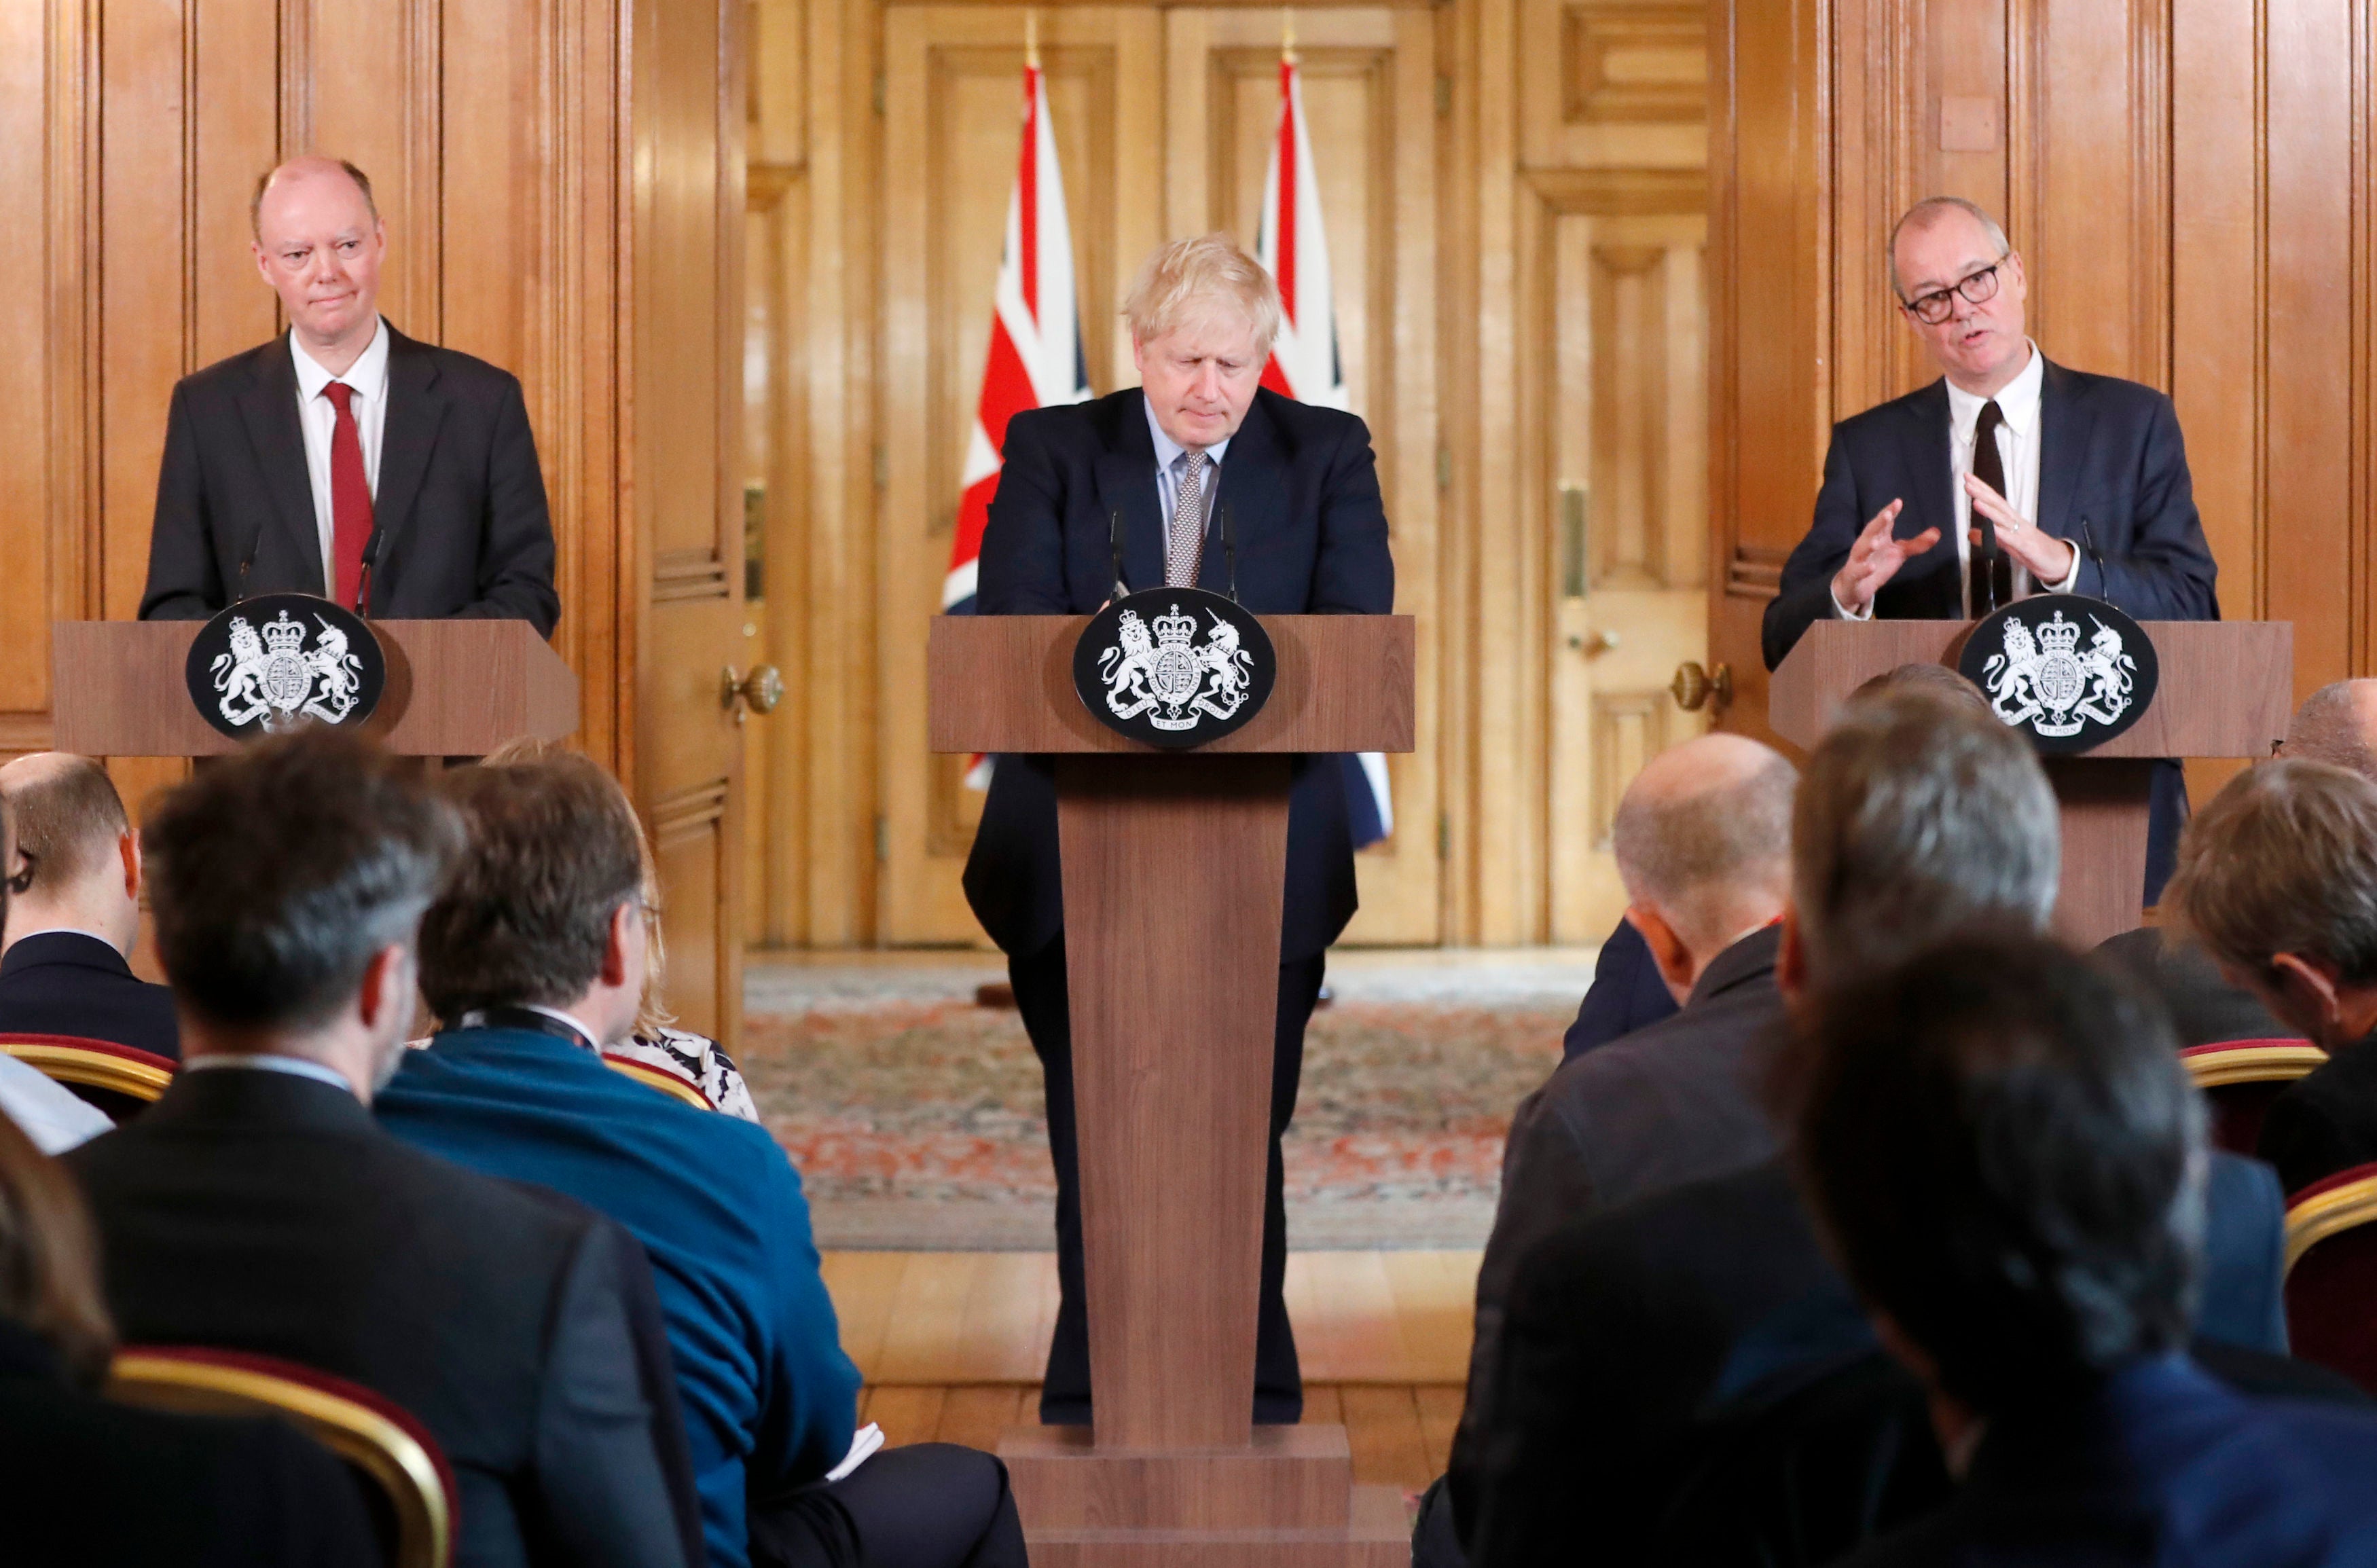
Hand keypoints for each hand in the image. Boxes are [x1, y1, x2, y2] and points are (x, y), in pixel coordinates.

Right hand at [1831, 500, 1941, 614]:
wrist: (1856, 587)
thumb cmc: (1878, 564)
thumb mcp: (1899, 553)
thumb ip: (1917, 544)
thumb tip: (1937, 533)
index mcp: (1878, 536)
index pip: (1884, 521)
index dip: (1890, 511)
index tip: (1898, 502)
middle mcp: (1866, 545)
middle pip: (1871, 530)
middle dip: (1879, 522)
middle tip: (1888, 514)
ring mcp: (1859, 560)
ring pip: (1861, 550)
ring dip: (1868, 545)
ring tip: (1876, 543)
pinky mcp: (1854, 575)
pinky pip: (1858, 571)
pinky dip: (1863, 569)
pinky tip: (1871, 567)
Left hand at [1963, 475, 2076, 583]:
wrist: (2060, 563)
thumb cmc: (2035, 551)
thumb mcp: (2007, 545)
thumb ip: (1989, 537)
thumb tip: (1971, 533)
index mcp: (2012, 521)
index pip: (1995, 502)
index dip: (1982, 490)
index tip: (1968, 478)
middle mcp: (2018, 524)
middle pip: (1999, 505)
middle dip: (1983, 493)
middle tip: (1968, 483)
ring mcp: (2023, 534)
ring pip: (2004, 520)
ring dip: (1989, 511)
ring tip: (1976, 501)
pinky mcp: (2028, 548)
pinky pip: (2013, 540)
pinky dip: (2002, 534)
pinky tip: (1992, 529)